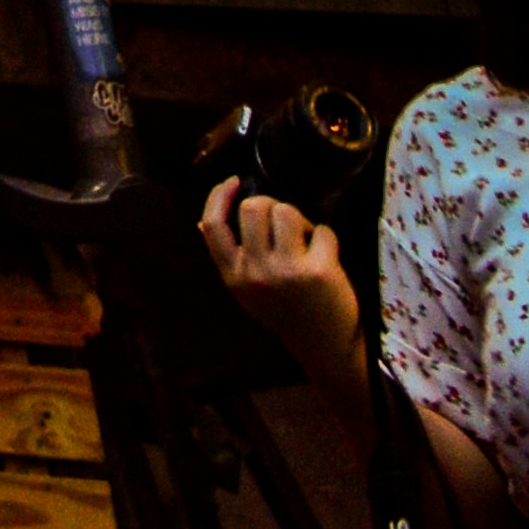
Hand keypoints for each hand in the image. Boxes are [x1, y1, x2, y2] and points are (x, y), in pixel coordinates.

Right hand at [201, 175, 363, 390]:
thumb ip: (228, 258)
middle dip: (272, 205)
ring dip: (300, 219)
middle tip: (284, 222)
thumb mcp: (246, 291)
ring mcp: (287, 271)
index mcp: (234, 276)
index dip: (219, 196)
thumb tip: (201, 223)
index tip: (233, 181)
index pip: (214, 226)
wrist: (325, 347)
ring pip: (286, 210)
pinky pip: (322, 230)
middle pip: (253, 207)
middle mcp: (256, 273)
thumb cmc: (285, 312)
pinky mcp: (319, 271)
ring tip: (305, 240)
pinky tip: (327, 257)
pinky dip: (326, 238)